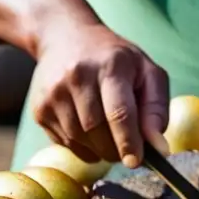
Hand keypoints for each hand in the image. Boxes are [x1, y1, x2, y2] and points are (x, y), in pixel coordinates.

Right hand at [32, 22, 170, 166]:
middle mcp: (77, 77)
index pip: (119, 113)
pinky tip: (90, 132)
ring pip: (80, 140)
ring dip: (100, 150)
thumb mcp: (146, 71)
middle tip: (127, 151)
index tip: (136, 162)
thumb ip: (157, 107)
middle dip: (116, 149)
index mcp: (110, 66)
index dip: (129, 142)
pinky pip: (66, 143)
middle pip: (97, 131)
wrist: (64, 36)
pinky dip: (83, 147)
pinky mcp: (40, 109)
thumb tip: (158, 146)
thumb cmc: (114, 59)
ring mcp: (54, 93)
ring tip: (110, 138)